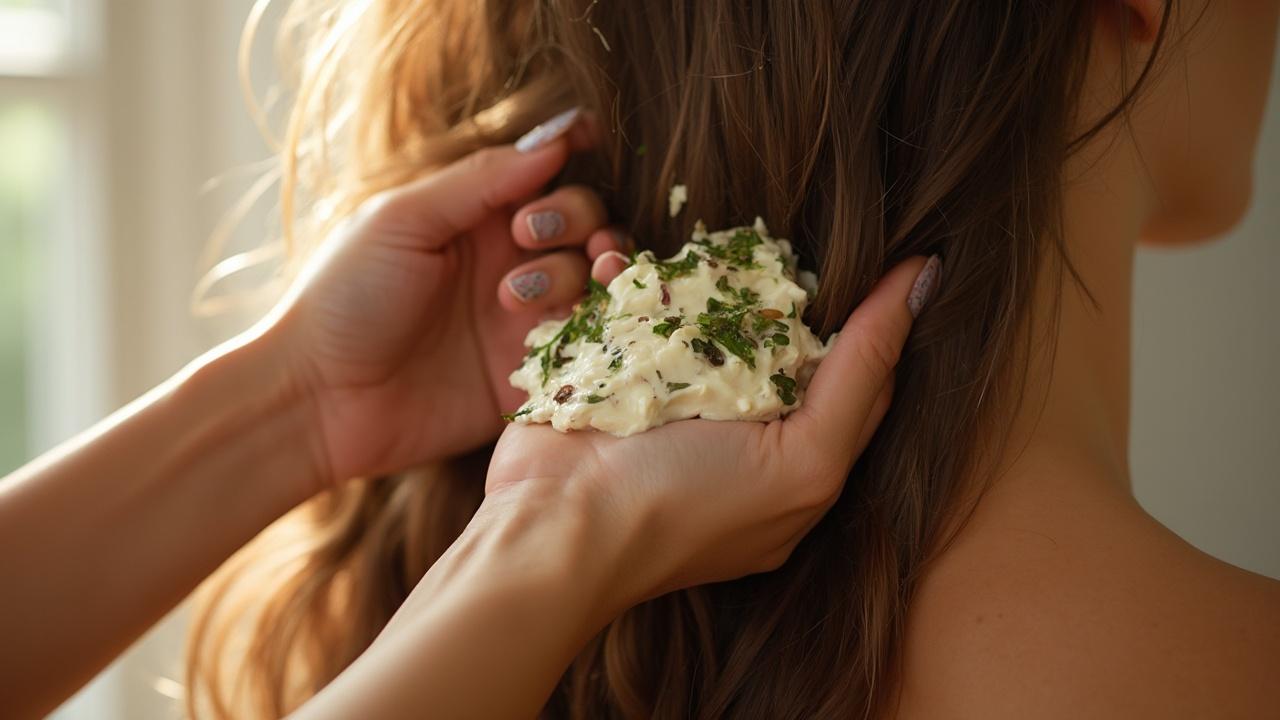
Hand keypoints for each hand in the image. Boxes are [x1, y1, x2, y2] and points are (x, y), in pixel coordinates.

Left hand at [258, 110, 627, 484]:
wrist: (320, 400)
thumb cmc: (344, 298)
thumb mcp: (403, 221)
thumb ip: (480, 180)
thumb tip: (556, 138)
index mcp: (478, 215)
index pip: (549, 174)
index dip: (577, 155)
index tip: (588, 143)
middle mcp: (512, 261)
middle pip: (586, 223)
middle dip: (579, 219)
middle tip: (530, 238)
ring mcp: (526, 320)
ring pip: (595, 282)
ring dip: (581, 274)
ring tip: (522, 297)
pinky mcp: (533, 376)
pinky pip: (590, 346)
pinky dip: (595, 331)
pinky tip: (559, 332)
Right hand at [485, 256, 934, 615]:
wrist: (550, 527)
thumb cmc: (683, 506)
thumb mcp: (802, 461)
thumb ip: (863, 376)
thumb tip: (925, 280)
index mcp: (794, 460)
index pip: (858, 374)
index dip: (877, 313)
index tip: (891, 248)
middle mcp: (739, 427)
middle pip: (780, 333)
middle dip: (776, 288)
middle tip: (782, 243)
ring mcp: (672, 397)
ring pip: (707, 310)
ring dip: (699, 278)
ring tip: (700, 252)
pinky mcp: (614, 372)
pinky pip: (638, 306)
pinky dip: (634, 282)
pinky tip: (623, 261)